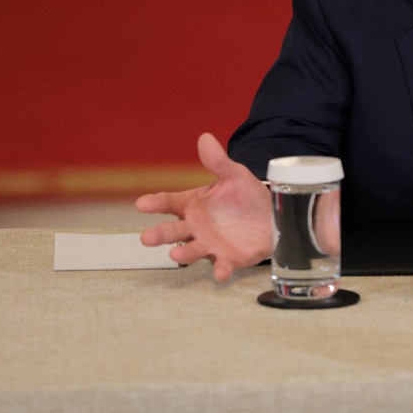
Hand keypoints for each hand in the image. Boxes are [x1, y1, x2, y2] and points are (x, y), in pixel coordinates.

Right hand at [136, 133, 272, 280]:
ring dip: (184, 253)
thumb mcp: (234, 175)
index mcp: (193, 204)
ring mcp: (210, 244)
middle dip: (160, 234)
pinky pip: (222, 265)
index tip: (141, 204)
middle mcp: (196, 226)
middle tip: (146, 238)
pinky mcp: (228, 257)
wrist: (271, 216)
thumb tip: (205, 138)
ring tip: (175, 254)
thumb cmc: (246, 196)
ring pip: (192, 250)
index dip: (155, 203)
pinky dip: (220, 270)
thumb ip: (218, 161)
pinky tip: (220, 274)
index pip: (169, 202)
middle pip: (173, 230)